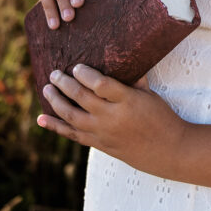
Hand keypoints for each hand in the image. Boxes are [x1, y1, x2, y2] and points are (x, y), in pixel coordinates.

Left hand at [37, 65, 186, 170]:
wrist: (168, 151)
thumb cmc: (161, 118)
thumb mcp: (150, 95)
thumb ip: (133, 79)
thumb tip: (119, 59)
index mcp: (128, 101)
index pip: (100, 85)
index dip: (85, 74)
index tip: (77, 67)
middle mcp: (112, 118)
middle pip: (81, 98)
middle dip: (64, 83)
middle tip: (55, 73)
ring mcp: (103, 133)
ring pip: (72, 116)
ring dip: (56, 101)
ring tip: (47, 89)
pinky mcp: (99, 144)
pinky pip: (72, 135)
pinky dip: (55, 126)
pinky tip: (42, 119)